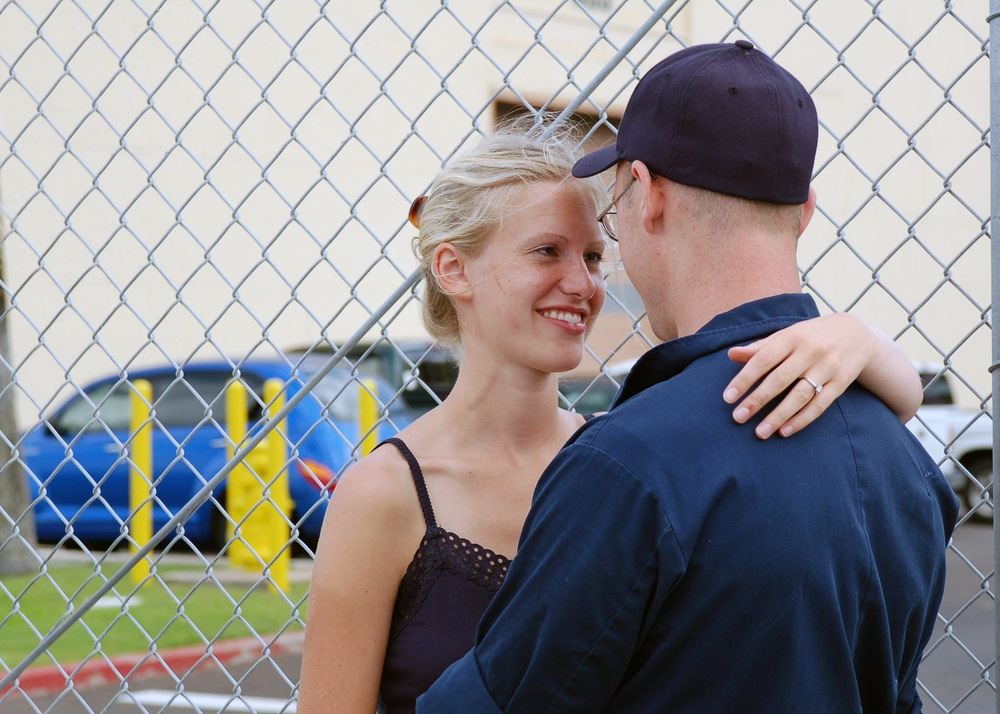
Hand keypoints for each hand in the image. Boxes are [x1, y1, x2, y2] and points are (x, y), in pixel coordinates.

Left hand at [723, 313, 884, 438]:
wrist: (857, 335)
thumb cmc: (812, 336)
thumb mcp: (787, 335)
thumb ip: (760, 347)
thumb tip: (731, 354)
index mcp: (793, 337)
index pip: (763, 359)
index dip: (745, 378)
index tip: (728, 397)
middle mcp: (811, 351)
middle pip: (780, 379)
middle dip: (757, 400)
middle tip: (738, 418)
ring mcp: (828, 368)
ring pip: (800, 396)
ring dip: (778, 416)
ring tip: (760, 432)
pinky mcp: (841, 383)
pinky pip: (819, 405)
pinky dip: (802, 420)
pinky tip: (785, 431)